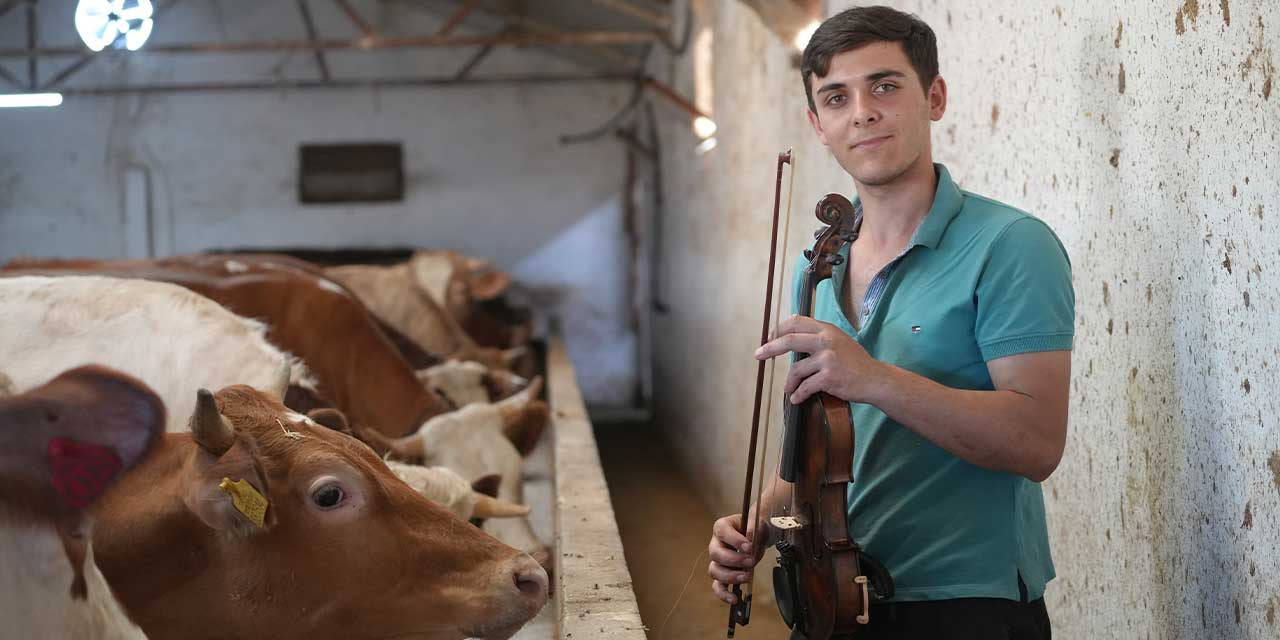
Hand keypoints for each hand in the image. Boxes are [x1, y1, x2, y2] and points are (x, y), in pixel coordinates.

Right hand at [708, 513, 765, 604]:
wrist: (757, 537)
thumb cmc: (753, 528)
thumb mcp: (757, 522)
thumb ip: (754, 528)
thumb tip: (750, 536)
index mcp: (722, 527)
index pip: (721, 531)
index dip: (734, 540)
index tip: (749, 546)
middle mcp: (716, 544)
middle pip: (715, 554)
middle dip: (734, 560)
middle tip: (750, 562)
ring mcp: (718, 561)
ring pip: (714, 571)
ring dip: (730, 576)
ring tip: (747, 576)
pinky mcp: (723, 574)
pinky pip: (718, 586)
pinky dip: (724, 594)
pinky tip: (735, 599)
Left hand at [755, 315, 887, 404]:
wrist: (876, 379)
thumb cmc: (856, 362)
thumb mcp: (839, 340)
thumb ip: (819, 335)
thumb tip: (792, 327)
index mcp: (827, 329)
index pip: (796, 321)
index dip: (779, 329)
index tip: (770, 337)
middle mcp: (826, 340)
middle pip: (789, 340)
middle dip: (770, 348)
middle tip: (758, 355)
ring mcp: (828, 359)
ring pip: (796, 369)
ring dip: (789, 382)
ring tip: (789, 389)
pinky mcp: (829, 377)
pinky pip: (805, 387)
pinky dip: (798, 394)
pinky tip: (797, 398)